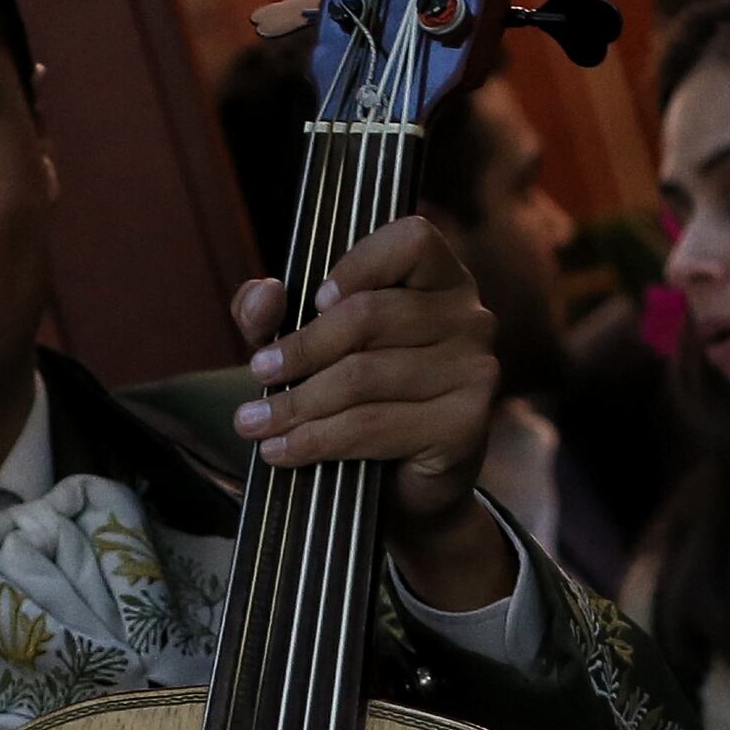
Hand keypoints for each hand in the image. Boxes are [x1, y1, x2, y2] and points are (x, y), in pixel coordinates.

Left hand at [232, 213, 512, 607]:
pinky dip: (318, 440)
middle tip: (258, 374)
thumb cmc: (360, 398)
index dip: (359, 264)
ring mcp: (475, 371)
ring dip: (298, 404)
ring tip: (254, 424)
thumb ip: (275, 312)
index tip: (315, 300)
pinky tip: (285, 450)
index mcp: (441, 279)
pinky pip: (375, 426)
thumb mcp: (307, 345)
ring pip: (365, 376)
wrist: (406, 488)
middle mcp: (470, 318)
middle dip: (302, 349)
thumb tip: (264, 295)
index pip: (412, 240)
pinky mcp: (465, 425)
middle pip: (371, 315)